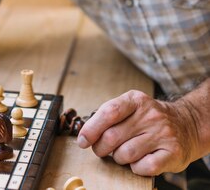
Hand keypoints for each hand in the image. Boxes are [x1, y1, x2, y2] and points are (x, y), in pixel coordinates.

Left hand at [76, 89, 200, 175]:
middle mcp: (151, 115)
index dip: (92, 128)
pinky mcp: (172, 152)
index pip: (109, 112)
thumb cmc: (150, 118)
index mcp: (136, 100)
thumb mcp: (132, 107)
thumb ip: (110, 116)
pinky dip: (135, 168)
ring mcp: (163, 133)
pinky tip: (139, 161)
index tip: (82, 140)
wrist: (186, 124)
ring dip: (118, 158)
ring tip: (123, 153)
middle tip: (100, 150)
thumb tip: (85, 134)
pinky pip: (143, 167)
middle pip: (113, 136)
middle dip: (100, 148)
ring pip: (125, 154)